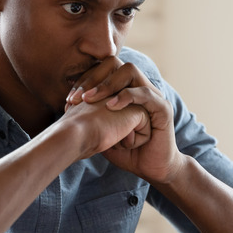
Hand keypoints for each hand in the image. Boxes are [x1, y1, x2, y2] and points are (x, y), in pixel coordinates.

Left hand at [65, 57, 184, 183]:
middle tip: (78, 97)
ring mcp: (152, 95)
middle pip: (115, 63)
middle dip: (93, 78)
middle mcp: (139, 87)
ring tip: (91, 99)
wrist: (152, 169)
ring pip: (130, 71)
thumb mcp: (103, 132)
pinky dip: (126, 96)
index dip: (85, 80)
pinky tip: (111, 107)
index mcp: (126, 89)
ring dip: (108, 84)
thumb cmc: (127, 151)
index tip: (70, 99)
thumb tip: (69, 106)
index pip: (103, 70)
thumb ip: (91, 117)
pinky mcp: (163, 108)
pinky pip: (145, 93)